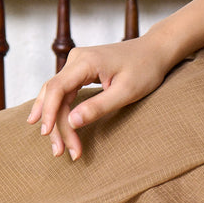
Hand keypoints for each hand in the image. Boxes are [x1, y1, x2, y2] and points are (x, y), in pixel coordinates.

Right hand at [25, 34, 177, 159]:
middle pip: (53, 94)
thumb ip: (99, 106)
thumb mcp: (126, 91)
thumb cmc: (145, 69)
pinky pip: (63, 92)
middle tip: (61, 152)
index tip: (48, 134)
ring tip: (59, 147)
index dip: (48, 113)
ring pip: (56, 95)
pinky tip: (56, 128)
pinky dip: (61, 112)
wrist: (155, 51)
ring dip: (56, 121)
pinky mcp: (80, 70)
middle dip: (55, 125)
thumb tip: (71, 122)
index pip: (56, 88)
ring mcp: (77, 63)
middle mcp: (77, 59)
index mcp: (86, 61)